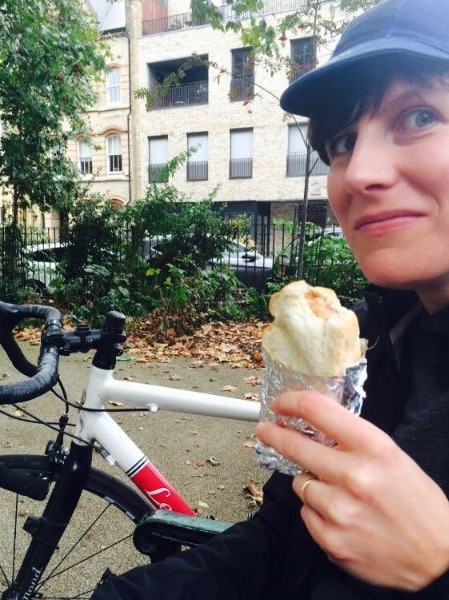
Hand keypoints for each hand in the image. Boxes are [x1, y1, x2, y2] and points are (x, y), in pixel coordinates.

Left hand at [256, 390, 448, 590]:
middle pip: (294, 444)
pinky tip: (343, 516)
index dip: (291, 402)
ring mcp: (340, 510)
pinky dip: (318, 512)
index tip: (281, 404)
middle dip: (275, 434)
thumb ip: (352, 440)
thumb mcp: (391, 455)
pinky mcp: (331, 540)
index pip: (317, 410)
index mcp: (373, 447)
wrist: (439, 557)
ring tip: (339, 492)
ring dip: (310, 483)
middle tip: (266, 430)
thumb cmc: (418, 502)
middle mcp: (354, 475)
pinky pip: (306, 514)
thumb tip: (314, 426)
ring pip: (300, 483)